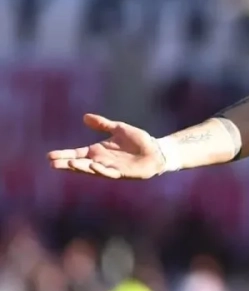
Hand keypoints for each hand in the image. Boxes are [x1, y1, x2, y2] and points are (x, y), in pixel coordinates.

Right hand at [47, 114, 164, 179]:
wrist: (156, 150)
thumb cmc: (138, 140)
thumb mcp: (119, 129)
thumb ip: (103, 124)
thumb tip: (85, 117)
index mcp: (98, 151)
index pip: (77, 154)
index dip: (64, 155)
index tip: (49, 156)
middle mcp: (101, 161)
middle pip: (80, 164)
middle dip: (66, 164)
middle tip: (52, 163)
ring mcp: (110, 168)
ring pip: (91, 170)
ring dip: (80, 167)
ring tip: (68, 163)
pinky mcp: (122, 173)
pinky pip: (109, 172)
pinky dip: (100, 170)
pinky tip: (92, 165)